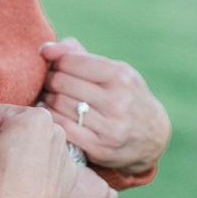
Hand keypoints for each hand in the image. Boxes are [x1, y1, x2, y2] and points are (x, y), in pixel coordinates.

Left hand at [38, 38, 169, 176]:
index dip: (56, 63)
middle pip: (61, 82)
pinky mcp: (101, 147)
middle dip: (50, 81)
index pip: (69, 61)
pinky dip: (51, 119)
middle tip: (49, 85)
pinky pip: (63, 128)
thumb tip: (44, 50)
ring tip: (49, 98)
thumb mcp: (112, 71)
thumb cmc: (124, 96)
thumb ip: (76, 55)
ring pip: (59, 104)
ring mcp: (110, 126)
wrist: (152, 136)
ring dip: (48, 100)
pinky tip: (51, 115)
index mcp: (120, 75)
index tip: (56, 69)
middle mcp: (117, 100)